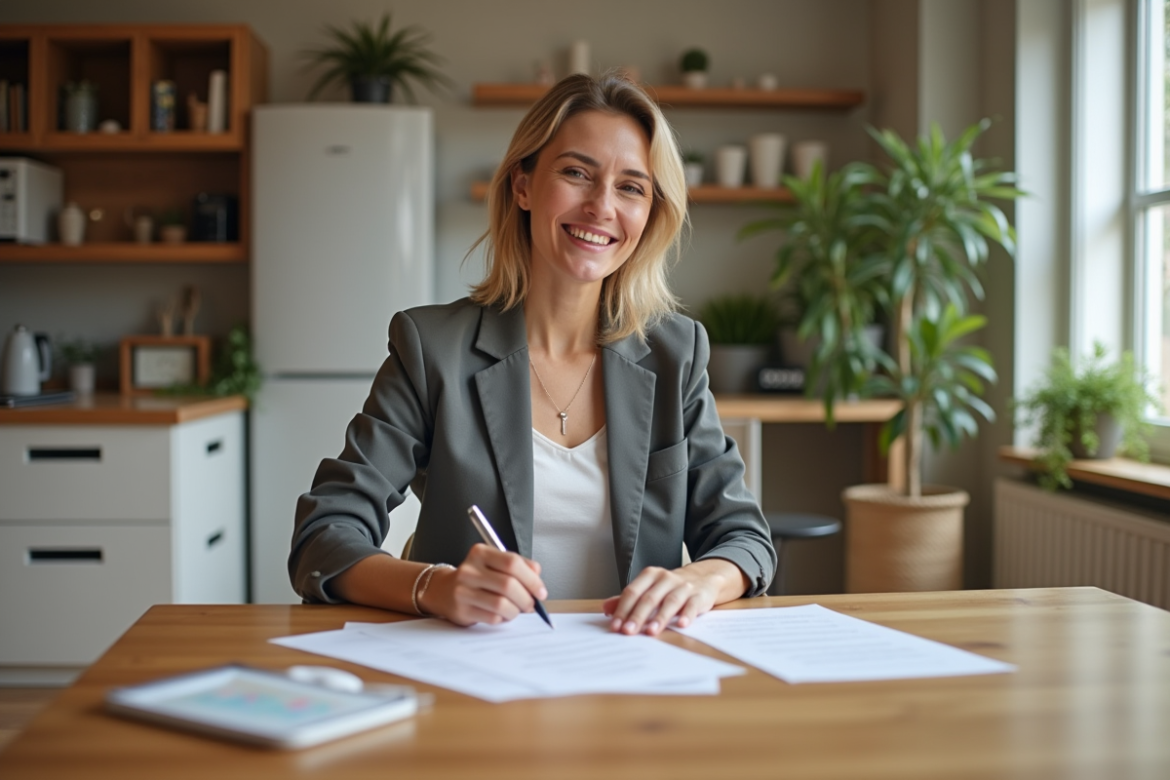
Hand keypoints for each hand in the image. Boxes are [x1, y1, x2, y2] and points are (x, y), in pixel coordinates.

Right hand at [420, 543, 546, 626]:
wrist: (443, 590)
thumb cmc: (476, 577)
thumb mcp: (494, 563)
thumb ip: (517, 566)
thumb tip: (537, 576)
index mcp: (480, 553)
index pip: (512, 563)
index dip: (531, 579)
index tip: (541, 591)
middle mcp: (470, 570)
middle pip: (508, 585)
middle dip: (526, 598)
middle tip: (531, 604)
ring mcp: (463, 591)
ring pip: (501, 604)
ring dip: (516, 610)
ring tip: (517, 610)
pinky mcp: (462, 610)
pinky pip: (492, 618)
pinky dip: (503, 619)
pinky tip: (503, 615)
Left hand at [601, 559, 748, 636]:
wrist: (703, 578)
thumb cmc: (670, 588)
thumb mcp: (649, 589)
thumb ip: (629, 600)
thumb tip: (605, 610)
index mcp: (650, 576)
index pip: (632, 592)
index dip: (623, 609)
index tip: (615, 626)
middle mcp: (666, 578)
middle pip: (649, 598)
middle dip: (637, 616)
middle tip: (628, 632)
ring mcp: (683, 586)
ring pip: (669, 602)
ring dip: (659, 618)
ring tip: (650, 632)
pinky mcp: (699, 596)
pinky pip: (692, 605)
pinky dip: (687, 615)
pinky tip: (682, 625)